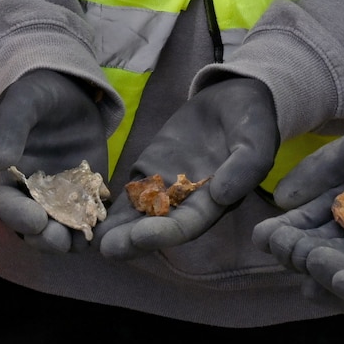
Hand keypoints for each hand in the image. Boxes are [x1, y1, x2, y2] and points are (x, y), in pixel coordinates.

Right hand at [0, 70, 109, 253]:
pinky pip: (89, 215)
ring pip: (61, 227)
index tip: (35, 222)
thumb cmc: (34, 95)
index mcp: (4, 178)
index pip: (7, 205)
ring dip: (71, 237)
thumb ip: (10, 130)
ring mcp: (58, 197)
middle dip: (46, 237)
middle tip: (61, 240)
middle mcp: (29, 194)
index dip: (19, 217)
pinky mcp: (85, 192)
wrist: (65, 89)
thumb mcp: (22, 105)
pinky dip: (95, 224)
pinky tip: (106, 225)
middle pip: (33, 227)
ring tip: (85, 239)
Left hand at [96, 78, 278, 260]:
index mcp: (216, 201)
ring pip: (139, 213)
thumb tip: (222, 194)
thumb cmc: (252, 120)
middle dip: (133, 239)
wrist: (235, 95)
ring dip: (117, 228)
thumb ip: (245, 167)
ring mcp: (166, 185)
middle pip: (159, 226)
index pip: (189, 224)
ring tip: (92, 239)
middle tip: (108, 248)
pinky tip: (87, 210)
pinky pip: (130, 190)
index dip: (166, 233)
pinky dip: (111, 203)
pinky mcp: (150, 168)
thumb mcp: (256, 139)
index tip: (141, 236)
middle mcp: (188, 201)